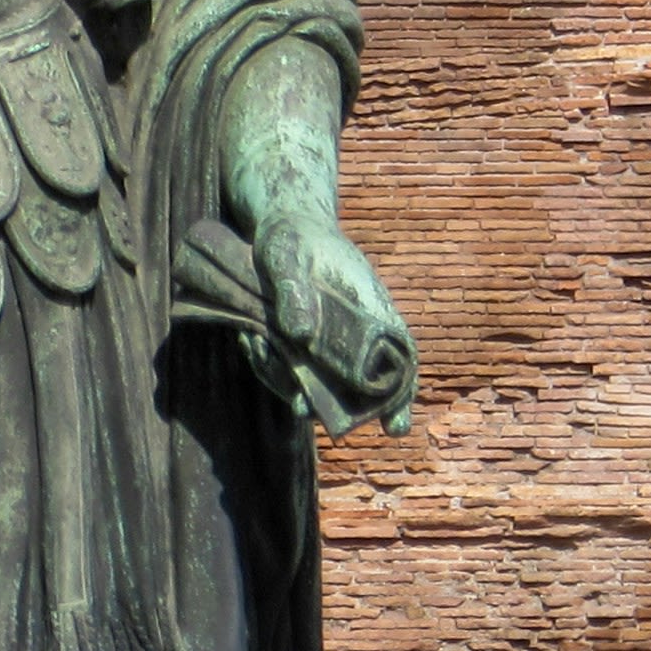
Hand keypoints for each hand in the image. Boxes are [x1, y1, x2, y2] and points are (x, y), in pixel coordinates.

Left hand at [246, 208, 415, 436]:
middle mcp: (355, 331)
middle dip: (331, 405)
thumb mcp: (287, 253)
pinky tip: (250, 339)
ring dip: (287, 381)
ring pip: (317, 383)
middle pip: (358, 385)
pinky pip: (289, 370)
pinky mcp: (300, 344)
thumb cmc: (292, 235)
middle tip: (301, 406)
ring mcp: (327, 341)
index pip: (399, 356)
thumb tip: (299, 333)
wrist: (277, 225)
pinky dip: (269, 364)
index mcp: (370, 307)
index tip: (394, 425)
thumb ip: (293, 288)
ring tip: (257, 346)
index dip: (400, 393)